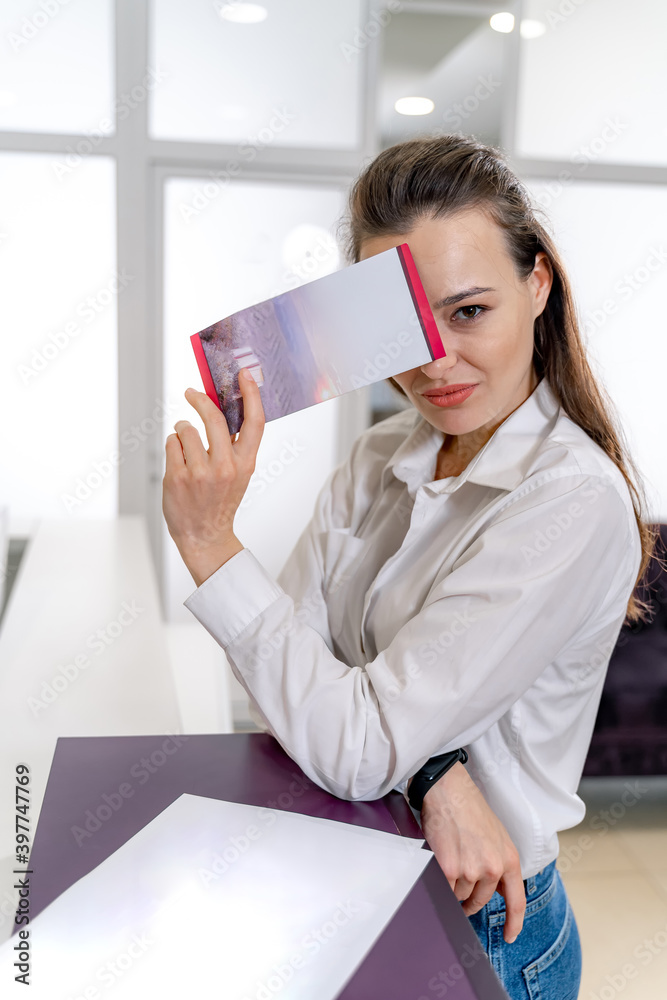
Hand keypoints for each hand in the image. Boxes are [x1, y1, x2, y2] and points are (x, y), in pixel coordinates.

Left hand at [162, 369, 264, 585]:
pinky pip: (171, 444)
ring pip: (185, 429)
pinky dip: (173, 447)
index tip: (245, 374)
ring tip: (186, 449)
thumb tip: (222, 406)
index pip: (255, 422)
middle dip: (200, 400)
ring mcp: (200, 473)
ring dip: (182, 432)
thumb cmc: (221, 500)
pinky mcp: (177, 477)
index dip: (251, 394)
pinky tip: (179, 463)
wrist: (205, 536)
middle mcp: (225, 467)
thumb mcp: (238, 472)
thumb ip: (234, 444)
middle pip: (214, 417)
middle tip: (192, 392)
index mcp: (246, 463)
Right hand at [412, 762, 524, 942]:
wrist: (448, 790)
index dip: (514, 922)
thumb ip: (501, 864)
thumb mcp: (498, 836)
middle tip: (461, 883)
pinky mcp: (448, 868)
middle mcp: (492, 867)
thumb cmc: (470, 809)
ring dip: (453, 886)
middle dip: (470, 898)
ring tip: (450, 859)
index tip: (510, 936)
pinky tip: (439, 861)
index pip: (516, 901)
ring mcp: (470, 870)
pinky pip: (443, 889)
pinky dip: (440, 880)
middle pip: (480, 901)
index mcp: (509, 859)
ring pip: (459, 896)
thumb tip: (501, 891)